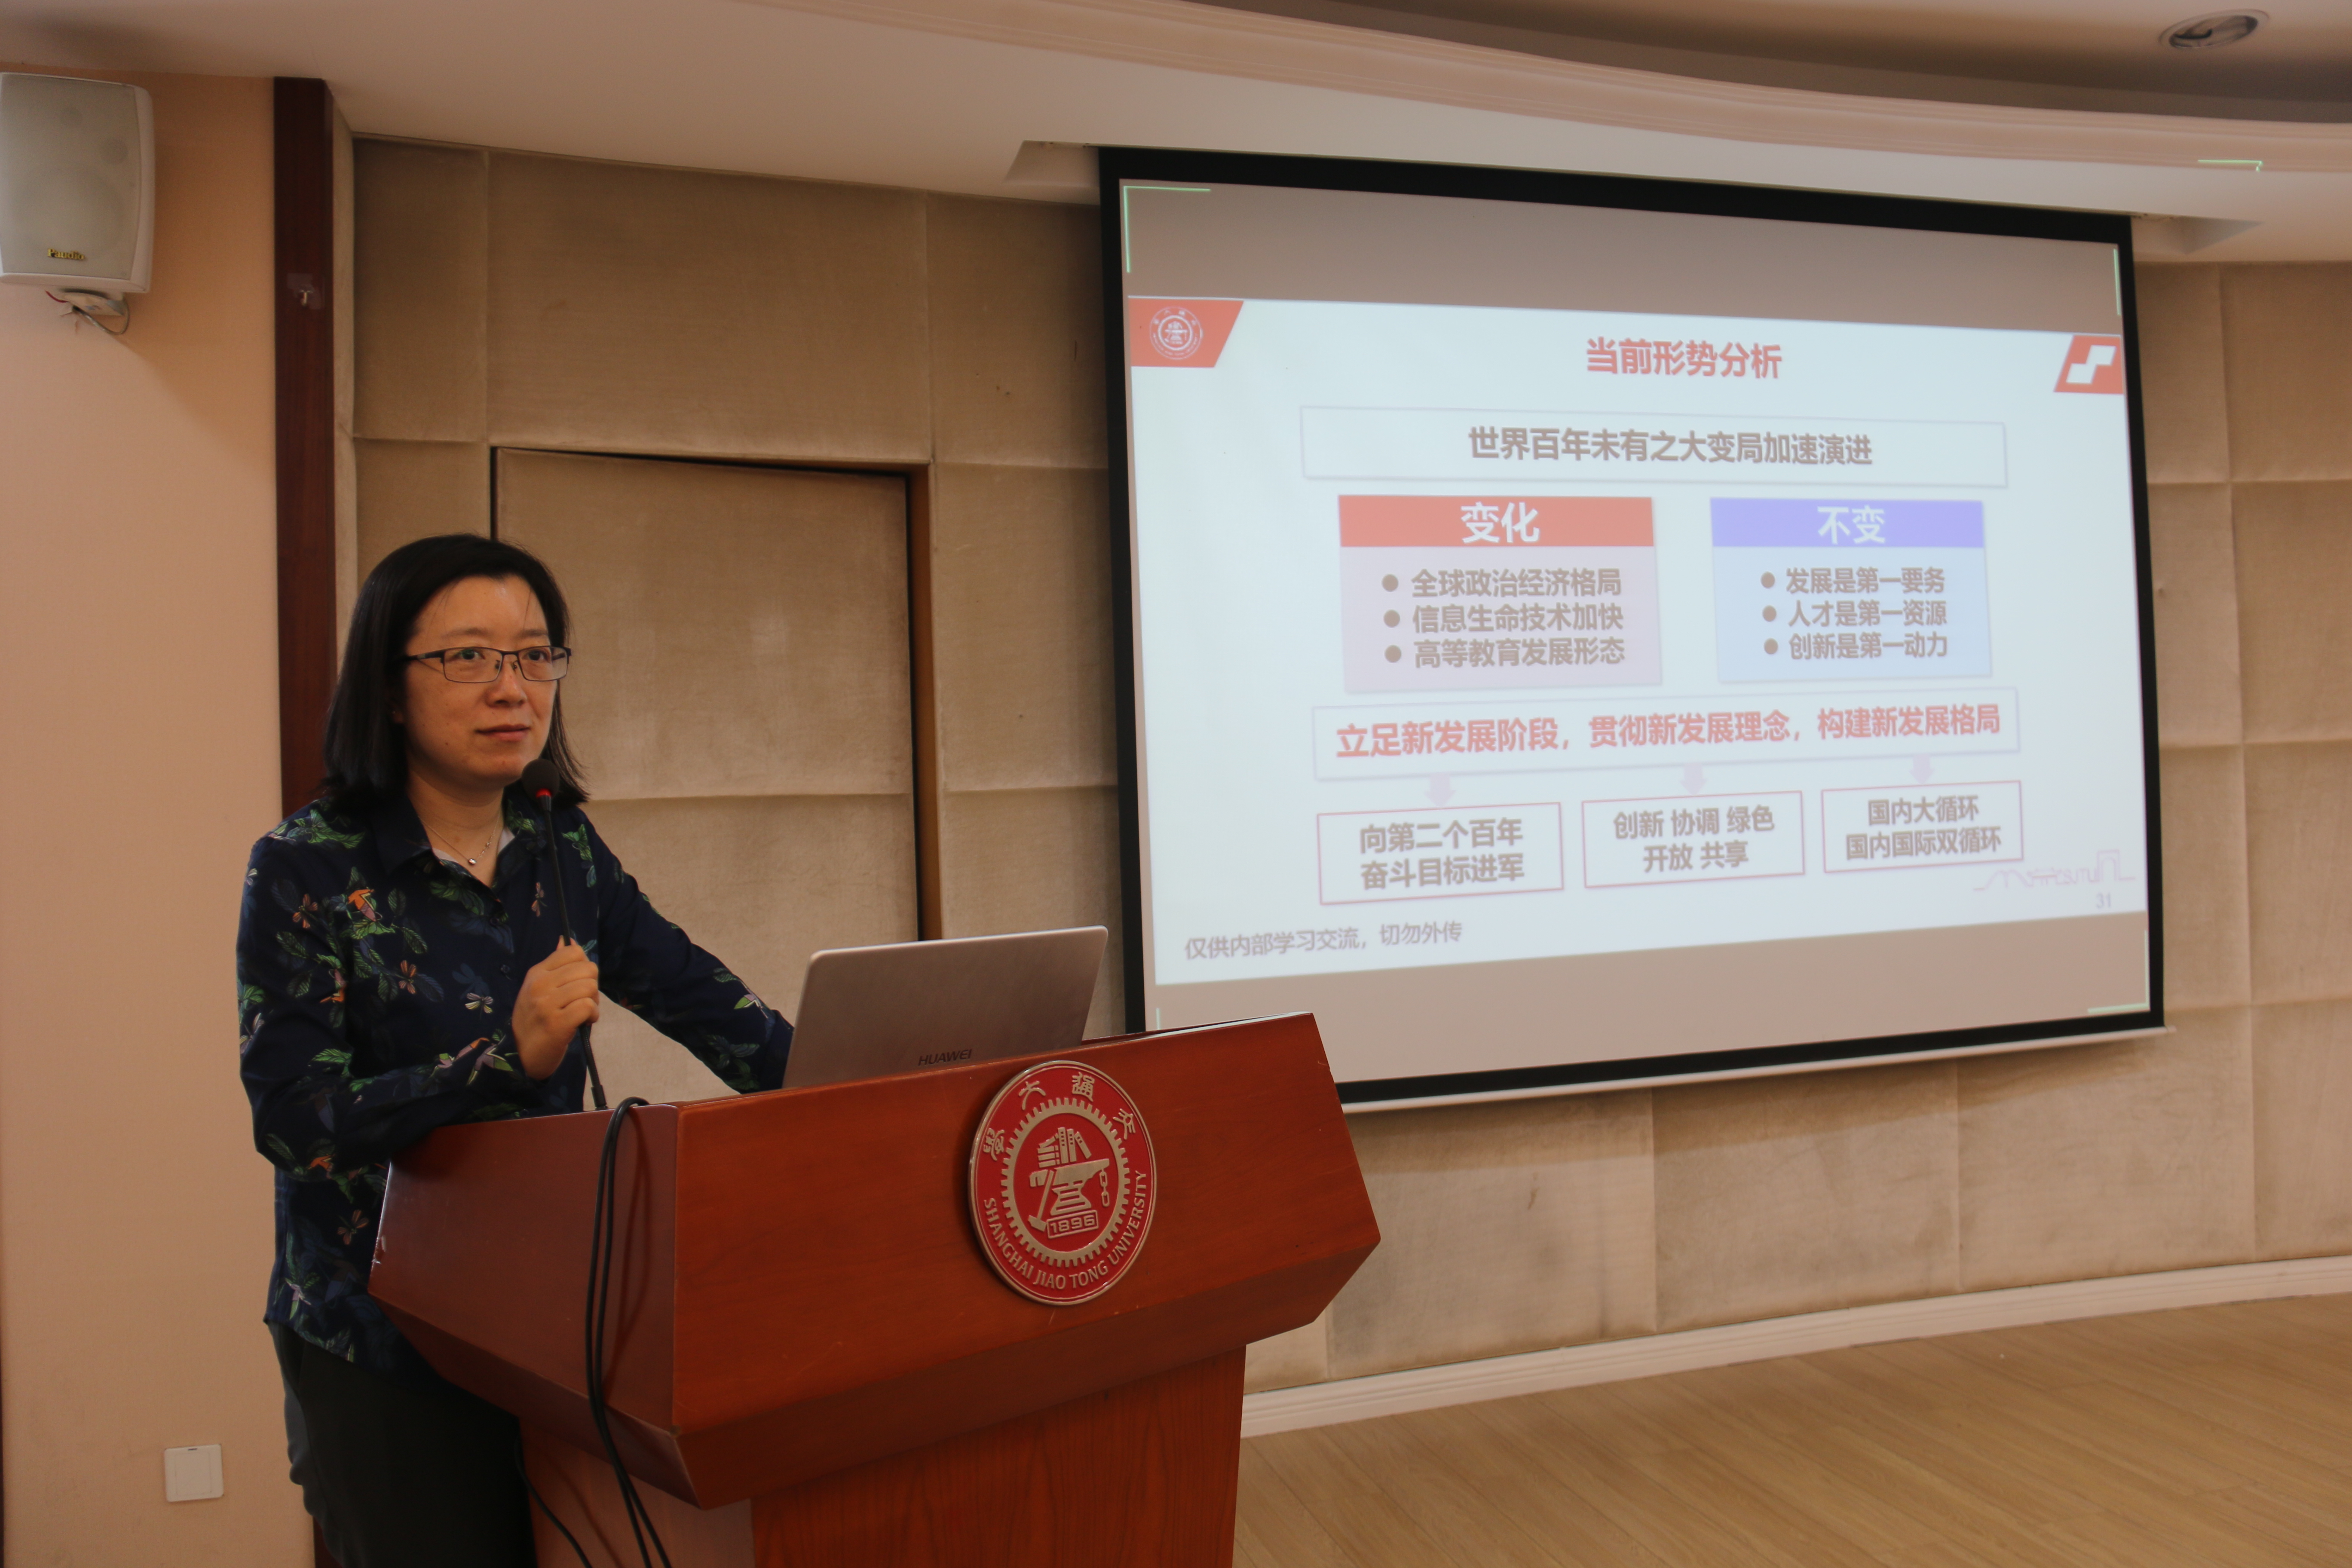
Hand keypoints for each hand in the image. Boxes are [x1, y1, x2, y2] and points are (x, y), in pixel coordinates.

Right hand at [514, 939, 599, 1078]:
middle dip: (592, 986)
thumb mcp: (539, 988)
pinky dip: (592, 1015)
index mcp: (537, 972)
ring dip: (593, 1002)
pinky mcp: (556, 1023)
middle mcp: (540, 984)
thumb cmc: (537, 1019)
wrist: (524, 1054)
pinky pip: (588, 1006)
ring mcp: (546, 1003)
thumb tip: (567, 939)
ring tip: (582, 1013)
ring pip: (589, 987)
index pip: (573, 952)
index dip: (584, 968)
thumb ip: (555, 965)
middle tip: (582, 1001)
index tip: (577, 983)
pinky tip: (583, 1022)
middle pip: (588, 969)